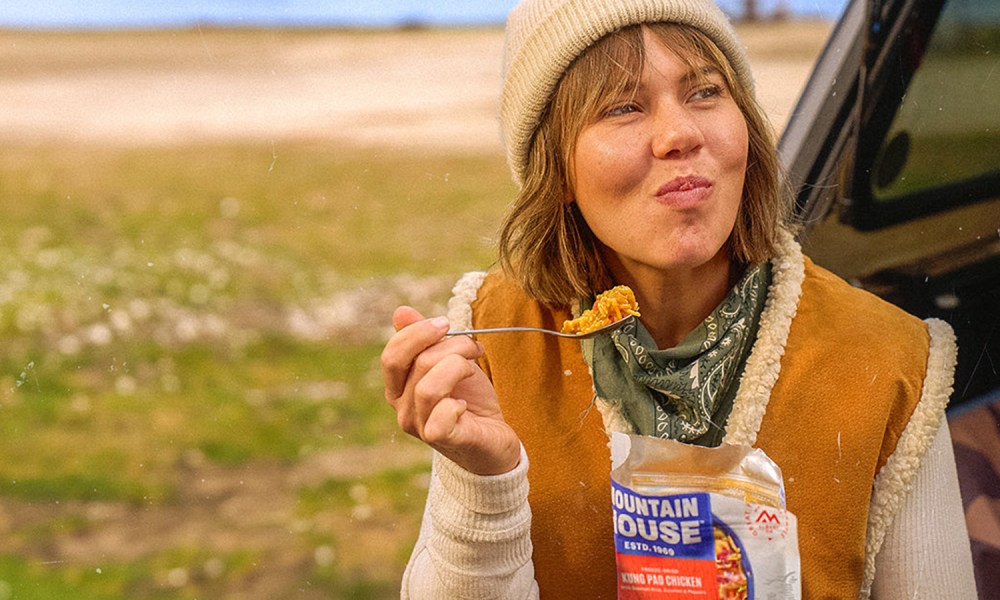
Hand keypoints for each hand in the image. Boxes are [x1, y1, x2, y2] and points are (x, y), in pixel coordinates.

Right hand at [381, 306, 520, 474]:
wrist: (493, 440)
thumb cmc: (469, 399)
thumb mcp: (448, 363)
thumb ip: (424, 340)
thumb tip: (400, 312)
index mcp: (399, 387)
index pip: (392, 355)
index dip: (418, 332)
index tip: (446, 323)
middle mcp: (403, 408)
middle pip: (417, 363)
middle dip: (451, 345)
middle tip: (472, 347)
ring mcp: (420, 427)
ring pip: (429, 387)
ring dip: (460, 367)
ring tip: (475, 369)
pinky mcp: (443, 440)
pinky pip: (440, 417)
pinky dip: (457, 405)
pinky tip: (466, 405)